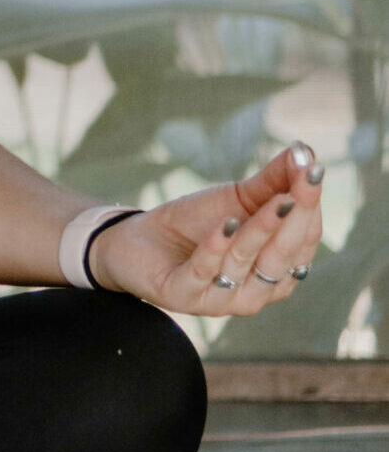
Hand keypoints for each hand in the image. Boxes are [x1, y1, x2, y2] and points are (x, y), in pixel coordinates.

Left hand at [88, 142, 323, 314]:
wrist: (138, 240)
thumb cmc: (196, 223)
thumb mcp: (237, 199)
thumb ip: (274, 180)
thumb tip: (306, 153)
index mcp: (276, 271)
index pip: (302, 241)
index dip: (309, 208)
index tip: (313, 173)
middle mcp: (256, 291)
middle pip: (282, 257)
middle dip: (292, 221)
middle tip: (299, 189)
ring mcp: (220, 298)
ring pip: (246, 264)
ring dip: (259, 231)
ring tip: (271, 201)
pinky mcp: (183, 296)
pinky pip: (204, 272)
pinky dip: (215, 247)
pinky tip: (224, 223)